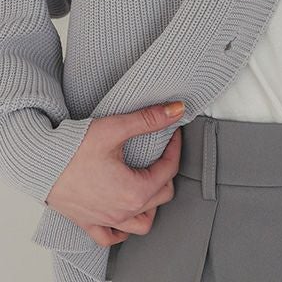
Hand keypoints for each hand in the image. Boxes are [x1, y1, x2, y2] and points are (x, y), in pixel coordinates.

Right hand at [44, 102, 185, 247]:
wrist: (39, 163)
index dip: (175, 147)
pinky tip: (125, 212)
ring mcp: (105, 220)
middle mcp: (122, 211)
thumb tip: (176, 110)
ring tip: (149, 181)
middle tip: (161, 152)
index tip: (172, 133)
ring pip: (143, 222)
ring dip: (151, 204)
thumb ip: (149, 120)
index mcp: (134, 191)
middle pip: (162, 195)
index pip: (169, 169)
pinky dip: (123, 228)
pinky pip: (112, 237)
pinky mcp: (88, 223)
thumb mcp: (115, 128)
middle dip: (166, 171)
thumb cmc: (73, 149)